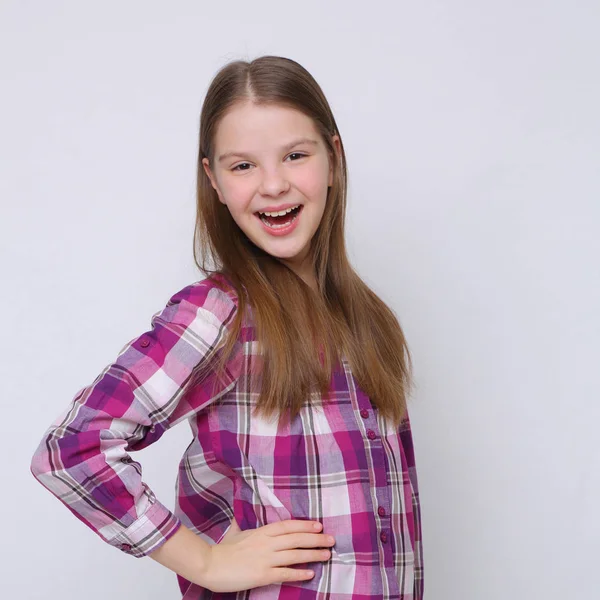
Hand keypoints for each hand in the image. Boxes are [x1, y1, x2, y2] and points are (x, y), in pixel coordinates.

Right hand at [199, 518, 334, 592]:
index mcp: (262, 531)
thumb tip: (239, 518)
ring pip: (294, 554)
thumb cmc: (223, 549)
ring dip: (313, 554)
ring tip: (327, 555)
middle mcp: (266, 542)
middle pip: (296, 538)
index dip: (305, 525)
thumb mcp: (236, 532)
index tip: (319, 525)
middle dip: (316, 538)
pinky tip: (310, 573)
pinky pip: (285, 573)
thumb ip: (242, 525)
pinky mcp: (262, 574)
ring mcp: (265, 558)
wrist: (210, 565)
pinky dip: (299, 573)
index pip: (288, 525)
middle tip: (331, 540)